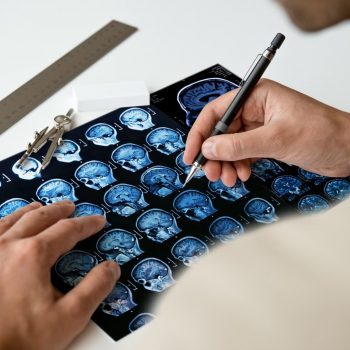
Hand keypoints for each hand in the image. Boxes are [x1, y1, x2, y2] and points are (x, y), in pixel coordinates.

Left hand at [0, 201, 119, 349]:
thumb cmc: (20, 340)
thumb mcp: (68, 318)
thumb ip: (95, 289)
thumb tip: (111, 268)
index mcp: (33, 254)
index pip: (67, 230)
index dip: (86, 224)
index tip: (98, 221)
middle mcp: (7, 245)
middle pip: (39, 218)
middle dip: (59, 211)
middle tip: (71, 206)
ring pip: (12, 220)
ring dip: (30, 212)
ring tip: (40, 207)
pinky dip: (4, 223)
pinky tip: (6, 226)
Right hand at [184, 79, 349, 185]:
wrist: (349, 149)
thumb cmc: (324, 132)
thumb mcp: (278, 139)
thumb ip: (240, 144)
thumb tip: (210, 147)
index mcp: (256, 96)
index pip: (217, 112)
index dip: (201, 133)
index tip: (192, 153)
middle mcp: (255, 110)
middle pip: (221, 131)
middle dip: (213, 154)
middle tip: (211, 172)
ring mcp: (259, 127)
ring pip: (229, 145)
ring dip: (225, 163)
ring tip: (228, 178)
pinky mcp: (265, 142)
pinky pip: (241, 154)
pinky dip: (238, 166)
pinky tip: (242, 174)